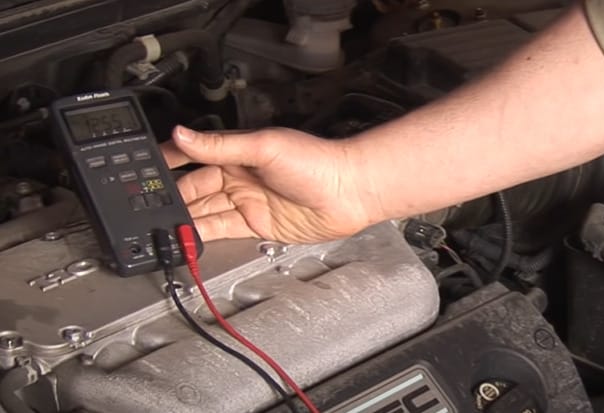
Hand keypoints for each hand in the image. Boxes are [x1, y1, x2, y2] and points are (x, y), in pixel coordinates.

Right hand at [161, 126, 380, 243]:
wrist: (349, 192)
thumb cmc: (318, 162)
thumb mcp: (264, 147)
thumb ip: (220, 146)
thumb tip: (183, 134)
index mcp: (237, 152)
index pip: (192, 154)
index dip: (167, 162)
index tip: (141, 170)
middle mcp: (239, 176)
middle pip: (194, 187)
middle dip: (170, 196)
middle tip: (142, 205)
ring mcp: (247, 201)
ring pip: (204, 211)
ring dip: (182, 218)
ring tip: (156, 226)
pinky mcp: (256, 225)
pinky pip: (221, 230)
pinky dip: (201, 235)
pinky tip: (185, 237)